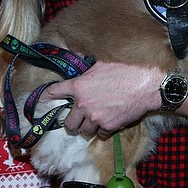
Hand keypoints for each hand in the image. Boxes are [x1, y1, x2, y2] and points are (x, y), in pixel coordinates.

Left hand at [43, 62, 164, 136]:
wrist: (147, 83)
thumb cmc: (126, 69)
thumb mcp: (101, 63)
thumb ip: (86, 65)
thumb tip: (75, 53)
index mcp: (79, 86)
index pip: (55, 92)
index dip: (46, 97)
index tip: (40, 100)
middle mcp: (84, 104)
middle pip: (68, 122)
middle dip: (71, 121)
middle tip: (76, 119)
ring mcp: (96, 117)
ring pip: (83, 131)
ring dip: (87, 127)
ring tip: (94, 120)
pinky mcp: (109, 126)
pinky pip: (100, 134)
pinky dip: (103, 130)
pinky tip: (109, 121)